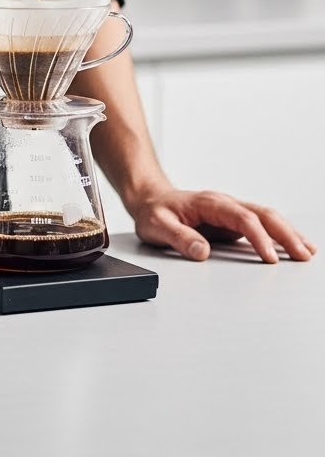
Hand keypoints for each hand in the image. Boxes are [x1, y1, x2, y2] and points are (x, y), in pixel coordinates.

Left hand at [133, 188, 315, 263]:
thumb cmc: (154, 211)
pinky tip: (291, 244)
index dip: (259, 238)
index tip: (270, 257)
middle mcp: (225, 204)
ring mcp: (230, 212)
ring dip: (288, 233)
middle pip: (263, 214)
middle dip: (285, 234)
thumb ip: (179, 238)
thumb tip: (202, 252)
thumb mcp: (157, 225)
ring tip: (307, 250)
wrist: (150, 198)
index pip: (242, 218)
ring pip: (267, 217)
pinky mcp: (232, 221)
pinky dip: (279, 234)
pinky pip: (261, 225)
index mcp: (210, 203)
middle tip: (303, 254)